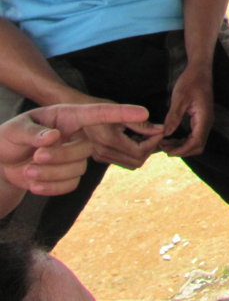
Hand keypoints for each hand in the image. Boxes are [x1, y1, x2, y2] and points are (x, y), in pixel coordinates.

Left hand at [0, 103, 152, 195]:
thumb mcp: (15, 129)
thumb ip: (33, 131)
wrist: (2, 162)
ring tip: (28, 170)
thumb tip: (55, 136)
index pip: (100, 113)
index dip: (122, 113)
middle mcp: (78, 135)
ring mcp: (76, 156)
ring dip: (49, 174)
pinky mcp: (70, 176)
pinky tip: (34, 182)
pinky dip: (49, 187)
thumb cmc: (10, 137)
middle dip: (60, 157)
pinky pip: (70, 186)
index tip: (143, 113)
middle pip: (85, 149)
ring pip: (77, 169)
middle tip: (35, 157)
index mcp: (69, 117)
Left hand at [161, 62, 213, 156]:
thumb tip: (166, 133)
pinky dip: (183, 140)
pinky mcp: (201, 118)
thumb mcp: (179, 97)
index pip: (196, 142)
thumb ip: (173, 116)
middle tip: (163, 146)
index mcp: (204, 117)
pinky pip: (194, 135)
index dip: (182, 150)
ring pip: (196, 142)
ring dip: (181, 146)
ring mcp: (205, 120)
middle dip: (181, 150)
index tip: (166, 151)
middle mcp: (207, 121)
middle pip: (198, 145)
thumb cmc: (190, 81)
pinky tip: (171, 137)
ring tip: (164, 143)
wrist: (200, 70)